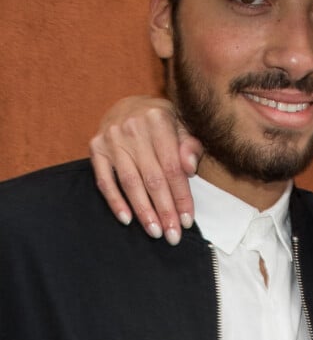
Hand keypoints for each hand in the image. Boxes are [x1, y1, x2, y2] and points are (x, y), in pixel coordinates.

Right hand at [89, 95, 201, 244]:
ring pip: (130, 183)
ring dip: (143, 211)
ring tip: (155, 231)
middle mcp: (133, 128)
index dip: (181, 195)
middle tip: (172, 235)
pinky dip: (115, 202)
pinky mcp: (96, 148)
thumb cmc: (161, 121)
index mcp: (158, 119)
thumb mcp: (181, 125)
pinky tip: (127, 219)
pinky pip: (104, 181)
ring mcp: (112, 138)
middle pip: (152, 178)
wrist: (129, 104)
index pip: (172, 167)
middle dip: (164, 210)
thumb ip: (189, 145)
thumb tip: (190, 168)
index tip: (188, 220)